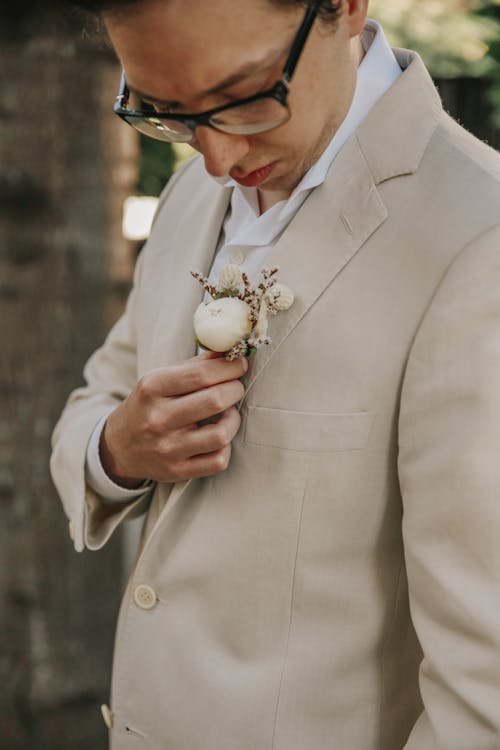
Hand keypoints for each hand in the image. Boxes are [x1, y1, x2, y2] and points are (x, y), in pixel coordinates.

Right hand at [100, 351, 247, 485]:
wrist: (119, 447)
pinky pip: (218, 461)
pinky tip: (218, 437)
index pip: (202, 374)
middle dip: (235, 389)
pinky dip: (225, 447)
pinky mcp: (177, 471)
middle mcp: (158, 419)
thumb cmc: (148, 406)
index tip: (240, 364)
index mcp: (152, 388)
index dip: (229, 367)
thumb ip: (194, 366)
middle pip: (215, 400)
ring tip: (228, 413)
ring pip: (221, 434)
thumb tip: (229, 352)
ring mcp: (167, 448)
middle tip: (235, 387)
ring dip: (233, 419)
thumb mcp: (159, 379)